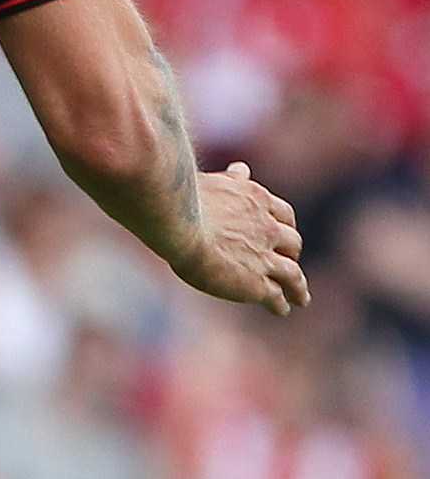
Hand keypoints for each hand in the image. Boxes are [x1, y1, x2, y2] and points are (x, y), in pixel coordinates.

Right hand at [176, 162, 306, 317]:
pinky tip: (281, 310)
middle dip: (292, 253)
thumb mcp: (211, 181)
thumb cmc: (183, 198)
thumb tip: (242, 168)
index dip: (284, 226)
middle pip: (292, 243)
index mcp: (257, 201)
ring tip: (300, 297)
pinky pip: (276, 297)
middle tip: (290, 262)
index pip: (283, 214)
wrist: (178, 222)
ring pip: (293, 275)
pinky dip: (281, 304)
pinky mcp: (256, 284)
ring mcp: (265, 257)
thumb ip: (230, 180)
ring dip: (298, 287)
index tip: (282, 232)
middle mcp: (268, 229)